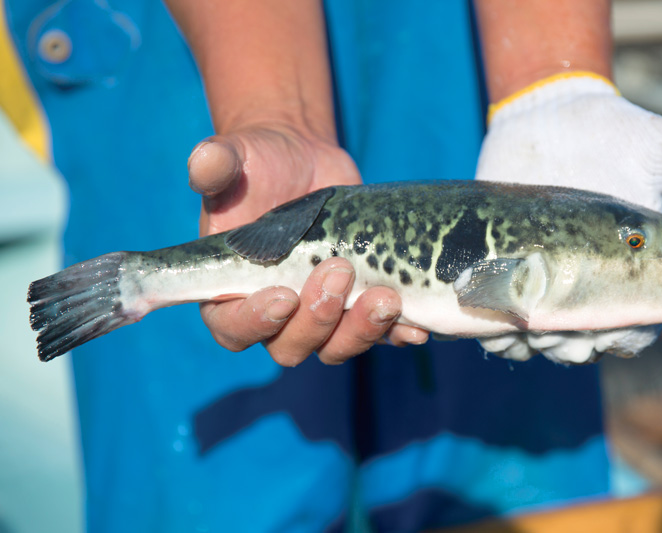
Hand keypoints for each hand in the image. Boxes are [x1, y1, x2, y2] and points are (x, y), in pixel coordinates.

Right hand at [187, 124, 427, 365]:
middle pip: (291, 345)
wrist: (303, 162)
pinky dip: (395, 334)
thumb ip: (216, 165)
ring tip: (386, 298)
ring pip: (336, 346)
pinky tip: (415, 326)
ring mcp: (320, 314)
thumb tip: (204, 161)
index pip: (233, 327)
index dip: (256, 322)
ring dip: (360, 331)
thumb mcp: (236, 159)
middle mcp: (275, 315)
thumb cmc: (258, 165)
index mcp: (230, 291)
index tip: (284, 296)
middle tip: (339, 274)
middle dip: (318, 319)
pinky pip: (377, 335)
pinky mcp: (357, 306)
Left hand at [474, 72, 661, 364]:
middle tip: (561, 335)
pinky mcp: (504, 264)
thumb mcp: (661, 147)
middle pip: (584, 339)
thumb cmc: (615, 133)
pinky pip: (499, 313)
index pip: (637, 323)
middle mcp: (587, 279)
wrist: (552, 113)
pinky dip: (495, 330)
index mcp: (631, 268)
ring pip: (539, 336)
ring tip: (524, 335)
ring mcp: (542, 275)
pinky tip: (490, 328)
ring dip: (531, 345)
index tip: (615, 334)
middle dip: (574, 346)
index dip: (628, 337)